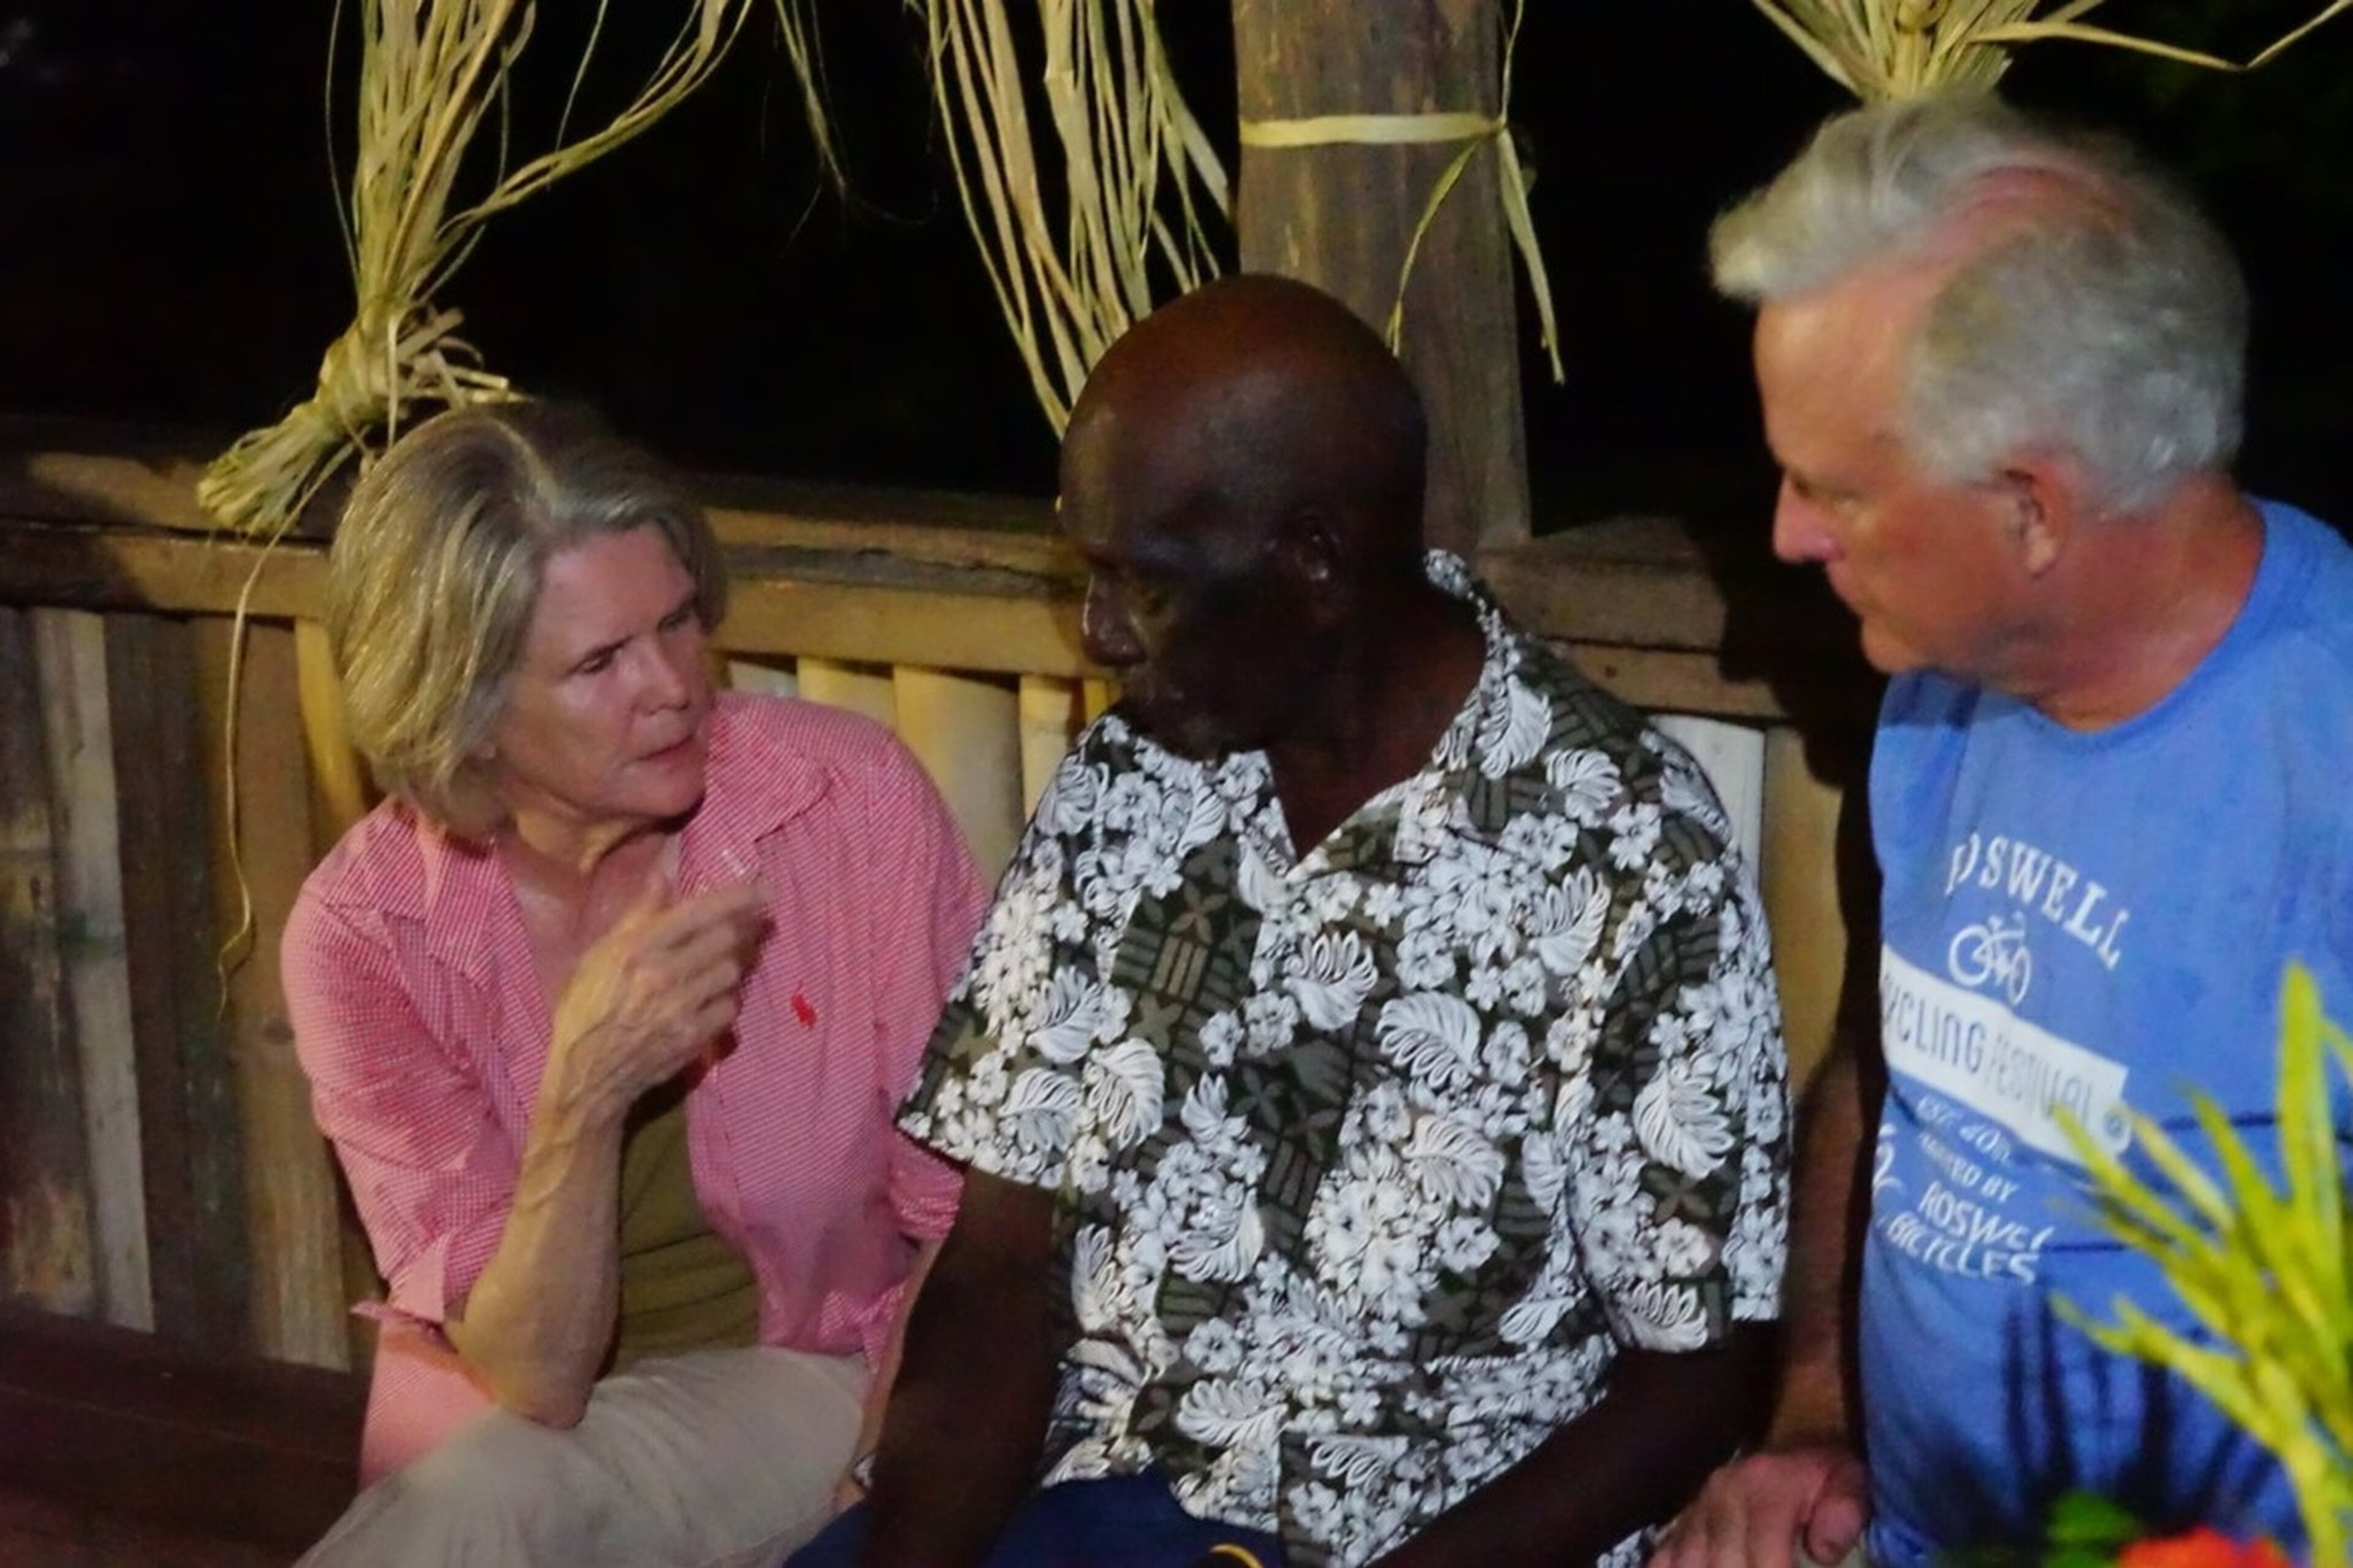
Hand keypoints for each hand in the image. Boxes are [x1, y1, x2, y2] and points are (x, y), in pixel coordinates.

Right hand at [545, 872, 767, 1125]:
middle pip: (726, 938)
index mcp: (636, 947)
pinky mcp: (693, 1036)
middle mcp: (662, 974)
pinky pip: (729, 1006)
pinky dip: (726, 999)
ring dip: (732, 962)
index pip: (699, 912)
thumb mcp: (598, 955)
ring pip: (731, 971)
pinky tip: (711, 998)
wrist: (585, 1073)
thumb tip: (663, 874)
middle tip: (753, 922)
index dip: (737, 897)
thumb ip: (637, 915)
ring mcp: (681, 1007)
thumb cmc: (585, 1008)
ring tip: (722, 961)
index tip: (763, 889)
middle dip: (742, 927)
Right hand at [1649, 1443, 1867, 1567]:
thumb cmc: (1826, 1479)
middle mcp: (1722, 1494)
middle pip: (1723, 1561)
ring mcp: (1697, 1507)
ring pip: (1690, 1561)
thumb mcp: (1849, 1483)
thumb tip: (1821, 1550)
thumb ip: (1844, 1511)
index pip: (1763, 1550)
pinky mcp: (1684, 1521)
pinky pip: (1664, 1556)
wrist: (1801, 1451)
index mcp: (1764, 1486)